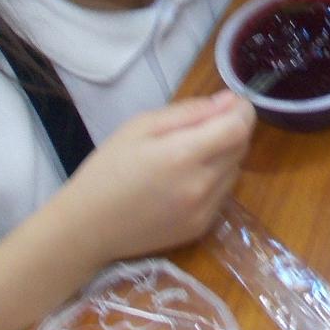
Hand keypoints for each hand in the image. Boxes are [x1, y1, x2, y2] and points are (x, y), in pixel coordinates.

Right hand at [60, 93, 255, 268]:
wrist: (88, 227)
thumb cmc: (108, 169)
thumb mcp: (140, 126)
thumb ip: (189, 112)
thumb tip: (228, 102)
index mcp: (183, 155)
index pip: (239, 127)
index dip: (241, 109)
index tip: (228, 102)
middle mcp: (201, 186)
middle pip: (241, 147)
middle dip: (233, 128)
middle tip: (204, 124)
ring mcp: (204, 211)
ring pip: (236, 169)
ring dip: (225, 154)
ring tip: (191, 152)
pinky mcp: (202, 228)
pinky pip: (224, 192)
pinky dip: (216, 179)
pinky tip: (187, 178)